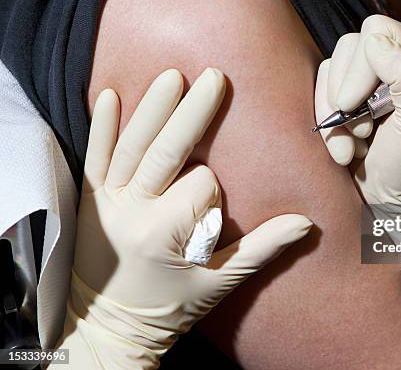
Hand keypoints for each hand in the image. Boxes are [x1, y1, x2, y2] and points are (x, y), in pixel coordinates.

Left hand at [54, 68, 311, 368]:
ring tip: (174, 76)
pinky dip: (101, 126)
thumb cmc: (168, 308)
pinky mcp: (92, 199)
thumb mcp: (219, 282)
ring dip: (154, 108)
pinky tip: (111, 95)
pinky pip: (94, 157)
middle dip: (193, 112)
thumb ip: (262, 249)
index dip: (214, 191)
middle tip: (214, 77)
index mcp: (166, 233)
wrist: (109, 327)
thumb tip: (306, 223)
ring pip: (132, 146)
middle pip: (167, 151)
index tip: (213, 215)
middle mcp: (133, 211)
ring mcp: (108, 202)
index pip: (202, 185)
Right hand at [316, 15, 400, 205]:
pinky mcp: (344, 95)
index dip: (363, 67)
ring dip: (337, 114)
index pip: (378, 31)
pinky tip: (346, 146)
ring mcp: (367, 78)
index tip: (365, 104)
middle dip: (349, 94)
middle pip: (349, 47)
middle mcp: (394, 61)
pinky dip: (328, 125)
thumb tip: (375, 43)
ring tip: (357, 141)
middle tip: (364, 129)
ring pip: (330, 70)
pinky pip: (319, 92)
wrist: (394, 197)